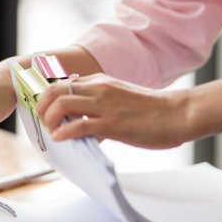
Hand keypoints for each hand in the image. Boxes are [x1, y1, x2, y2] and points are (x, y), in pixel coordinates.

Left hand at [35, 73, 190, 148]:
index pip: (62, 84)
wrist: (179, 113)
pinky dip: (63, 133)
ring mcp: (105, 105)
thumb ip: (98, 102)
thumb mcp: (119, 97)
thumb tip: (78, 117)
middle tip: (45, 122)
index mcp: (100, 82)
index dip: (47, 99)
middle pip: (54, 90)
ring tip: (53, 132)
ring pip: (61, 104)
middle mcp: (99, 89)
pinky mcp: (112, 123)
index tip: (44, 113)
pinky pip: (78, 126)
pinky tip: (63, 139)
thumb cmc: (152, 110)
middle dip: (42, 107)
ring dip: (50, 119)